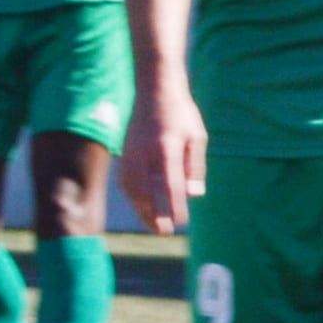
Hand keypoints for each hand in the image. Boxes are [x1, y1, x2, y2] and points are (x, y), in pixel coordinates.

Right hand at [121, 90, 202, 230]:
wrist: (154, 90)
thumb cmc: (181, 115)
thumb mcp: (197, 137)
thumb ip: (195, 167)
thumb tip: (194, 195)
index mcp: (166, 148)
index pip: (170, 184)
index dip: (174, 205)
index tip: (180, 222)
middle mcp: (145, 152)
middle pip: (144, 190)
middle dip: (153, 214)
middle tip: (164, 232)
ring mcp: (131, 151)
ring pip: (131, 187)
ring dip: (140, 208)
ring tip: (153, 224)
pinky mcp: (125, 151)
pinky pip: (125, 180)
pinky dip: (132, 196)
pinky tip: (142, 206)